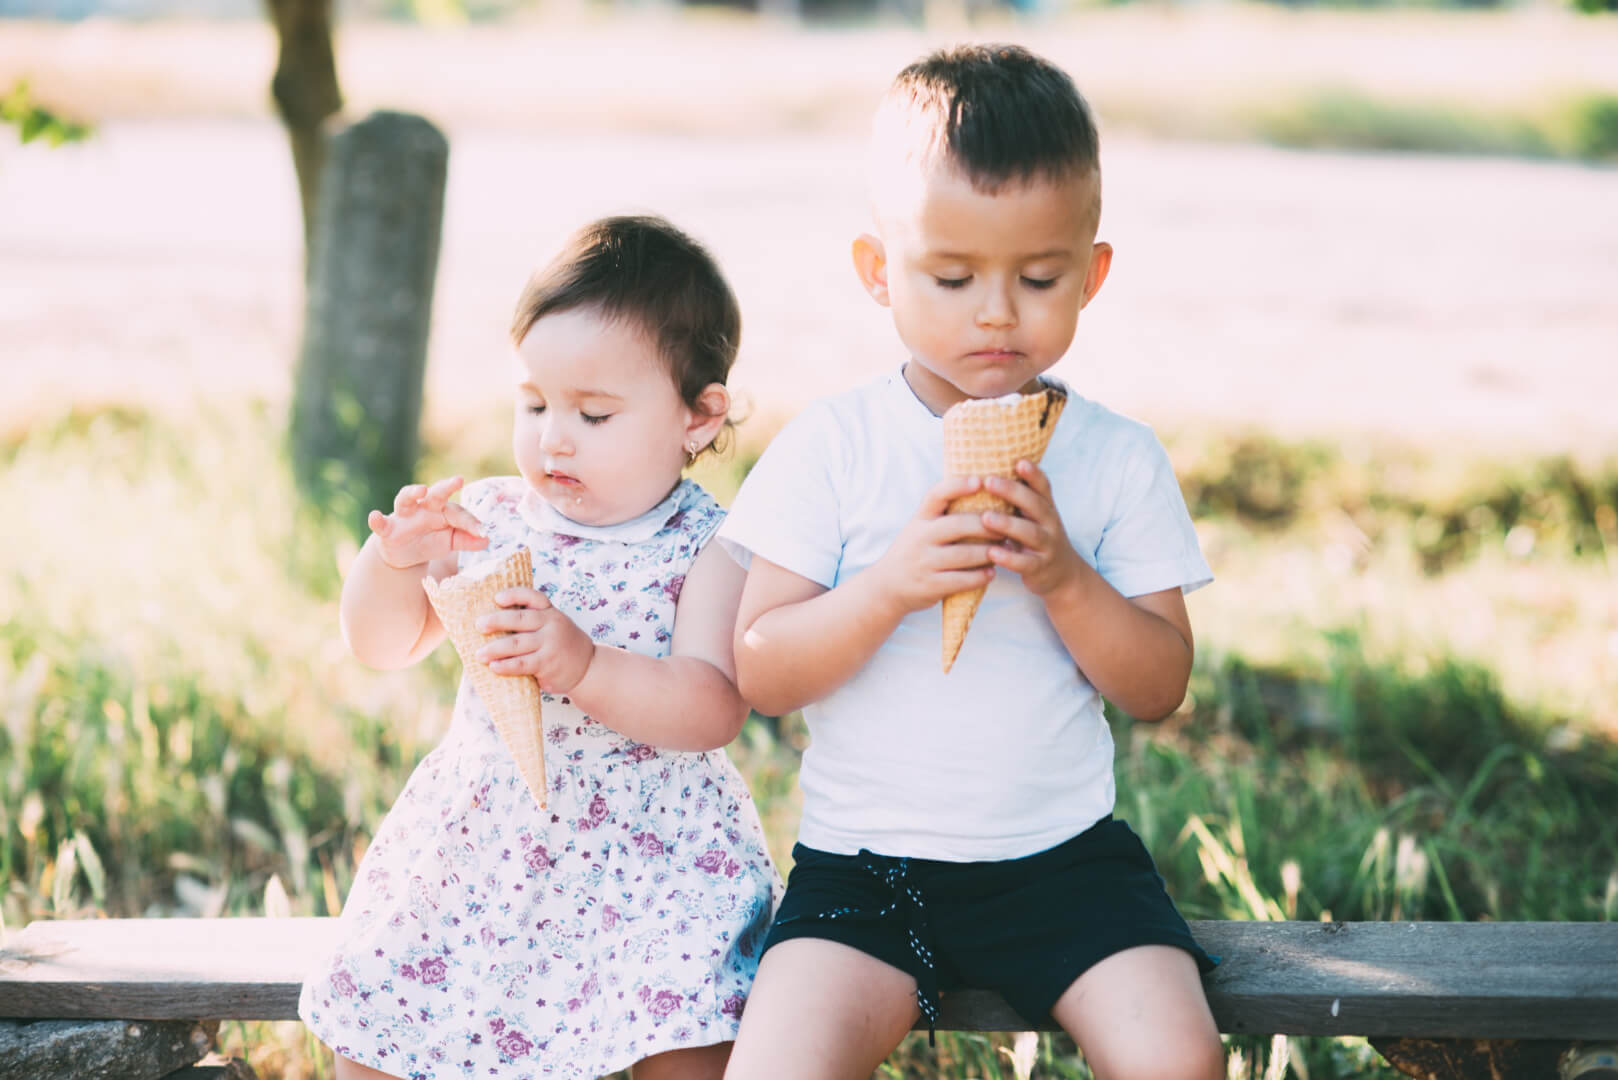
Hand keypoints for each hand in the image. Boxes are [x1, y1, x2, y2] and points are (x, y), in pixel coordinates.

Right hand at [368, 477, 487, 569]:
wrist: (405, 555)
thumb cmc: (432, 541)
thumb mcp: (451, 543)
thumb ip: (466, 540)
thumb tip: (487, 540)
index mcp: (442, 510)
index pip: (458, 512)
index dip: (471, 522)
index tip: (483, 533)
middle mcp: (424, 507)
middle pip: (435, 494)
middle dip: (446, 486)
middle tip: (459, 480)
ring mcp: (404, 516)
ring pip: (406, 498)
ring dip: (412, 492)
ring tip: (421, 490)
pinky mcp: (387, 528)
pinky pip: (380, 523)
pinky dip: (376, 520)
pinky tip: (374, 516)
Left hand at [475, 587, 596, 693]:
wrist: (588, 667)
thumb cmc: (561, 643)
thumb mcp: (554, 625)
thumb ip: (533, 621)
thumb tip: (491, 622)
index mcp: (550, 612)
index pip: (533, 597)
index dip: (514, 595)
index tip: (497, 598)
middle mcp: (551, 625)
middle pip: (519, 619)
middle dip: (496, 621)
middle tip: (478, 625)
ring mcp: (549, 645)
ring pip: (517, 644)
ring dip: (494, 649)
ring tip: (479, 654)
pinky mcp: (547, 664)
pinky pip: (522, 664)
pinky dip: (506, 666)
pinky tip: (494, 667)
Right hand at [869, 476, 997, 615]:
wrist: (886, 586)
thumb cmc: (914, 551)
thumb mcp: (919, 528)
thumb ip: (942, 514)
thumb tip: (981, 490)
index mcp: (920, 519)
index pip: (936, 495)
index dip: (957, 485)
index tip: (980, 480)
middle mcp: (920, 537)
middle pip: (958, 525)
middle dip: (987, 525)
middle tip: (1008, 526)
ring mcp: (924, 562)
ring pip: (964, 555)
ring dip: (989, 552)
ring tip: (1006, 549)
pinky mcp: (930, 585)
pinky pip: (961, 580)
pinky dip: (980, 576)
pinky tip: (992, 572)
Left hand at [979, 460, 1083, 596]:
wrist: (1063, 574)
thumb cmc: (1037, 537)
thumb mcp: (1034, 516)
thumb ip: (1019, 499)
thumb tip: (986, 471)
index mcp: (1046, 508)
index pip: (1043, 486)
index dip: (1033, 473)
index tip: (1019, 461)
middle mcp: (1050, 524)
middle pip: (1034, 504)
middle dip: (1012, 492)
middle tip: (989, 481)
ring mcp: (1047, 546)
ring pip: (1030, 533)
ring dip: (1007, 524)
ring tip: (986, 517)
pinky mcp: (1040, 568)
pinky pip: (1025, 563)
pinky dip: (1009, 558)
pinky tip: (992, 553)